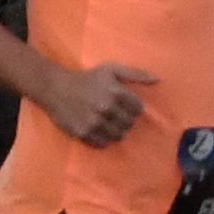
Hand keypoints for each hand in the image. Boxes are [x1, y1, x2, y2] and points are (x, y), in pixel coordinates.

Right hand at [37, 56, 153, 148]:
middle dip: (125, 120)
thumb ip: (136, 74)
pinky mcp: (82, 133)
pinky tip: (97, 130)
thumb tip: (159, 80)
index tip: (123, 105)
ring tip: (107, 124)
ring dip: (116, 131)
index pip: (138, 110)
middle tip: (115, 115)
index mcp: (116, 93)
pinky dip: (102, 139)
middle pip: (129, 124)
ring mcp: (94, 122)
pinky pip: (102, 143)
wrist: (54, 87)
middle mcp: (106, 109)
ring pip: (118, 136)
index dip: (132, 108)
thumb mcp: (111, 70)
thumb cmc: (86, 78)